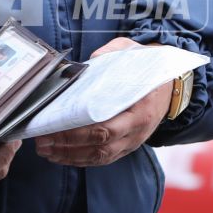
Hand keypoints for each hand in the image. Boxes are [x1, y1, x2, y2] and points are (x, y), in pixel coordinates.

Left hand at [33, 37, 172, 167]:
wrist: (170, 86)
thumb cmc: (148, 69)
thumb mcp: (132, 53)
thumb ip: (112, 53)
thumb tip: (90, 60)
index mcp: (139, 112)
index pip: (106, 130)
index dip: (77, 134)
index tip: (53, 130)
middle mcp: (137, 132)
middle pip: (99, 147)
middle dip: (67, 147)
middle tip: (42, 143)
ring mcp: (132, 142)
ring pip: (98, 157)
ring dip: (70, 157)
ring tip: (45, 151)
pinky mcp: (126, 147)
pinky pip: (102, 159)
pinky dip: (80, 160)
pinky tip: (61, 156)